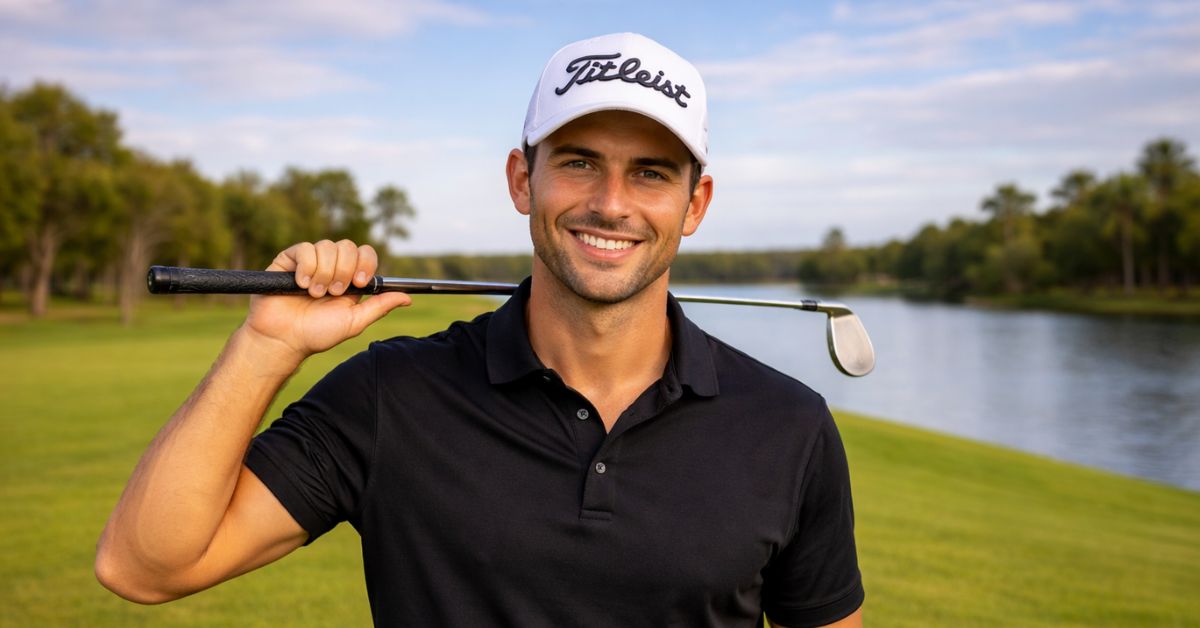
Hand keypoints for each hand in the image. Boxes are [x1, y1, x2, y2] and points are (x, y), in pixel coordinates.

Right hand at [241, 240, 411, 363]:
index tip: (360, 283)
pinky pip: (306, 248)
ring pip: (328, 246)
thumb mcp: (354, 322)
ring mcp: (311, 261)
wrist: (283, 339)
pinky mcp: (290, 259)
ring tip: (314, 294)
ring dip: (324, 273)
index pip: (365, 253)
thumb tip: (408, 298)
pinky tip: (300, 285)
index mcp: (350, 279)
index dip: (366, 263)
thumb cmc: (317, 334)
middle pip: (348, 246)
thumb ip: (380, 306)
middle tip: (333, 292)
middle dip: (344, 271)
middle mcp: (332, 266)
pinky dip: (307, 267)